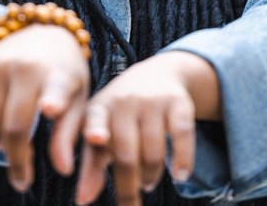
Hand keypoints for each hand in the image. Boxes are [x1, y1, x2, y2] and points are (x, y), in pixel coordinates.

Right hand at [0, 21, 89, 192]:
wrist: (42, 32)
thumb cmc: (64, 73)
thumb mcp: (76, 98)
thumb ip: (67, 134)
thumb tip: (64, 170)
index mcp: (58, 73)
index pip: (55, 87)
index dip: (53, 99)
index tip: (51, 108)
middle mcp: (26, 66)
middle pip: (14, 125)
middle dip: (17, 160)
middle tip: (22, 180)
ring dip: (0, 146)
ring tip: (15, 152)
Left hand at [74, 51, 219, 205]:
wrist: (157, 74)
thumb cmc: (121, 113)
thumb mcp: (102, 130)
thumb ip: (91, 164)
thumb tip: (83, 200)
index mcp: (99, 108)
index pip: (94, 120)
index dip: (95, 130)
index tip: (96, 138)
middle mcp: (124, 101)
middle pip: (126, 154)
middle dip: (128, 186)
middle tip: (131, 203)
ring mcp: (152, 100)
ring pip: (153, 151)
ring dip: (150, 175)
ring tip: (148, 181)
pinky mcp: (178, 102)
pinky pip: (182, 135)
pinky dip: (183, 159)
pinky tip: (180, 175)